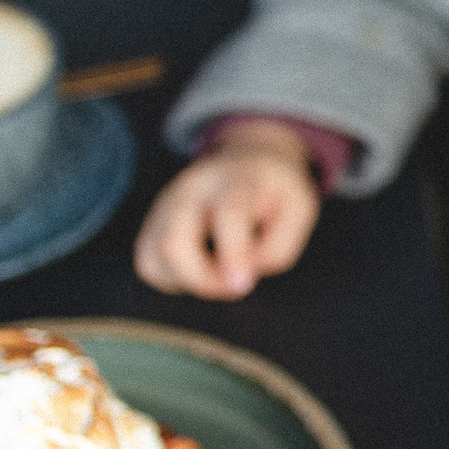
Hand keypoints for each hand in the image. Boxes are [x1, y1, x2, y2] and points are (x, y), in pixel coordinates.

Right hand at [134, 120, 321, 299]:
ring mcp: (164, 206)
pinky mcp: (151, 225)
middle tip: (236, 286)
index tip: (242, 286)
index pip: (228, 213)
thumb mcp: (299, 213)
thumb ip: (277, 250)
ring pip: (154, 259)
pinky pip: (149, 265)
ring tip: (220, 272)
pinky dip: (173, 280)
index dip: (234, 253)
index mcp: (236, 180)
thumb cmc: (276, 193)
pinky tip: (200, 268)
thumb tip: (237, 280)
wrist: (246, 162)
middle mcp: (190, 189)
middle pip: (174, 242)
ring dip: (189, 282)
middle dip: (204, 281)